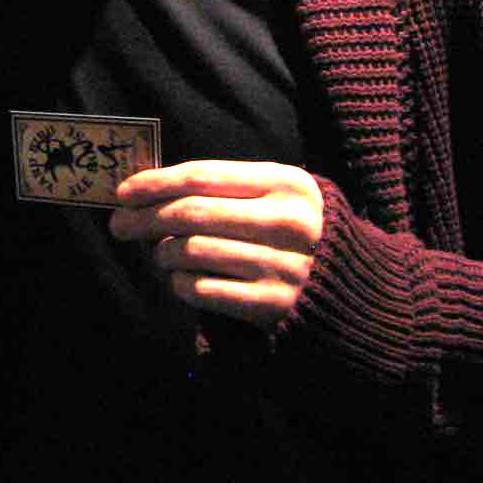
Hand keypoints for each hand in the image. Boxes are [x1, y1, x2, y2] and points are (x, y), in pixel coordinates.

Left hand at [108, 160, 323, 328]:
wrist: (362, 291)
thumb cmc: (305, 233)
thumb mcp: (281, 196)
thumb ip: (227, 188)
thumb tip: (151, 190)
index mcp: (287, 183)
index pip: (202, 176)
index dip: (155, 183)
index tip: (123, 192)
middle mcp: (287, 222)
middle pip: (191, 213)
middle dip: (144, 218)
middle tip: (119, 225)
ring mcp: (282, 266)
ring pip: (191, 251)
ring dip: (162, 253)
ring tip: (160, 254)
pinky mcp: (274, 306)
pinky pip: (203, 289)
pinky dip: (180, 282)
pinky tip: (180, 278)